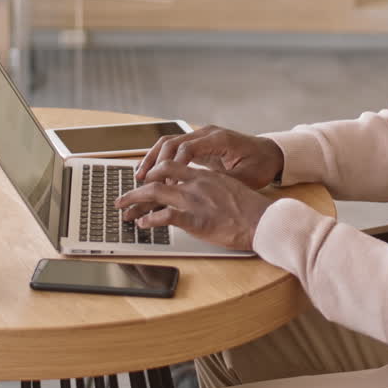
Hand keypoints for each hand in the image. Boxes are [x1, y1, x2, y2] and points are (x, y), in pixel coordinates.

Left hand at [115, 162, 273, 251]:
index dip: (153, 171)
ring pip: (154, 192)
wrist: (263, 220)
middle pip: (157, 175)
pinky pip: (164, 216)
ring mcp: (194, 200)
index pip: (171, 165)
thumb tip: (201, 187)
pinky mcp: (194, 219)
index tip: (144, 179)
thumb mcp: (229, 186)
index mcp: (204, 174)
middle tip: (124, 195)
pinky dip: (150, 219)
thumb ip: (211, 184)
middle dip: (136, 185)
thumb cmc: (250, 208)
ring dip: (135, 200)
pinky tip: (143, 223)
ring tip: (124, 209)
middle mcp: (196, 183)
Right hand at [135, 125, 283, 189]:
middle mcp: (207, 133)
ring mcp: (202, 136)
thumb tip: (200, 194)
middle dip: (154, 161)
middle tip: (141, 181)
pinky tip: (152, 173)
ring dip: (153, 159)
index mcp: (219, 139)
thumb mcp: (245, 178)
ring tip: (139, 177)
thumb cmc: (260, 165)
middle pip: (172, 142)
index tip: (164, 185)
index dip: (172, 167)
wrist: (271, 153)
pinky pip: (174, 147)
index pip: (186, 148)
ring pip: (168, 142)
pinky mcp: (199, 142)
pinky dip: (161, 159)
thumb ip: (222, 183)